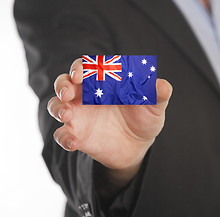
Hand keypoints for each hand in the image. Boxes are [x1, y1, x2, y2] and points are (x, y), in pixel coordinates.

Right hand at [47, 58, 171, 184]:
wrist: (139, 146)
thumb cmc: (145, 118)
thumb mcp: (155, 106)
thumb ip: (157, 95)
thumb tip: (163, 86)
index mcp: (104, 82)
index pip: (87, 67)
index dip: (82, 67)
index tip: (82, 74)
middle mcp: (87, 95)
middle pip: (65, 83)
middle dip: (62, 85)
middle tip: (67, 92)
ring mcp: (80, 116)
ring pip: (57, 106)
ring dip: (57, 108)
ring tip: (66, 115)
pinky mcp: (78, 135)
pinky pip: (62, 135)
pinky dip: (64, 138)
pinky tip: (73, 142)